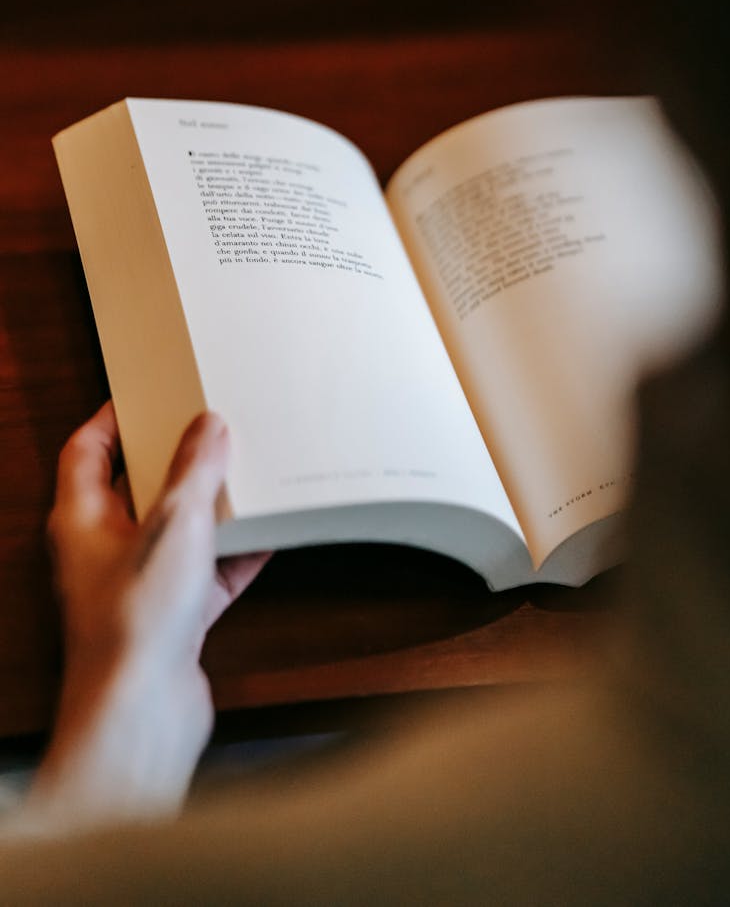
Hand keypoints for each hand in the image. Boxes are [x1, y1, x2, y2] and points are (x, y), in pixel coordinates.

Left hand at [19, 403, 268, 833]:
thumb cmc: (133, 623)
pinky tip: (268, 538)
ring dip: (211, 509)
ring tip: (246, 477)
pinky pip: (208, 573)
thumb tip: (208, 428)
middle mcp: (104, 551)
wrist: (143, 712)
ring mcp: (139, 586)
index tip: (144, 395)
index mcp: (82, 520)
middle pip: (137, 490)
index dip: (112, 420)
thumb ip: (194, 471)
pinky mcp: (173, 617)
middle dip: (174, 462)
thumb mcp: (172, 524)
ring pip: (177, 532)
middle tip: (208, 431)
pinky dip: (236, 556)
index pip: (86, 452)